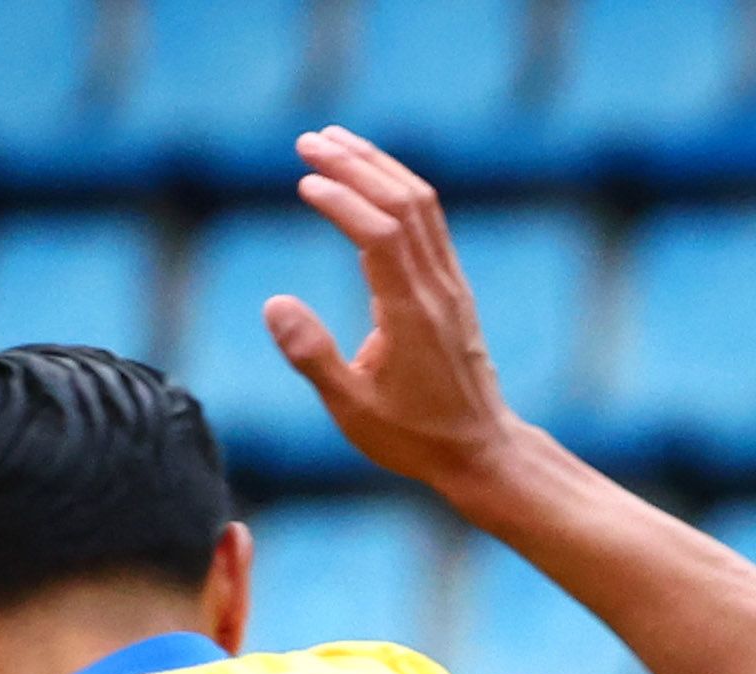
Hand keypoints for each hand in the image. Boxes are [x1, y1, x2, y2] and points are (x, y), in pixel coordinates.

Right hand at [269, 130, 522, 492]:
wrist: (482, 453)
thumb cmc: (415, 438)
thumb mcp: (353, 409)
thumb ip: (312, 356)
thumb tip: (273, 303)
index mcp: (412, 314)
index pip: (382, 236)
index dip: (343, 201)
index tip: (305, 180)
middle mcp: (437, 290)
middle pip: (403, 204)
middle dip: (355, 165)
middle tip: (307, 139)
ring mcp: (451, 286)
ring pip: (422, 206)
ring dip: (378, 167)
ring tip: (334, 140)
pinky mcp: (454, 289)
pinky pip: (430, 223)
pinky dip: (398, 189)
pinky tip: (370, 177)